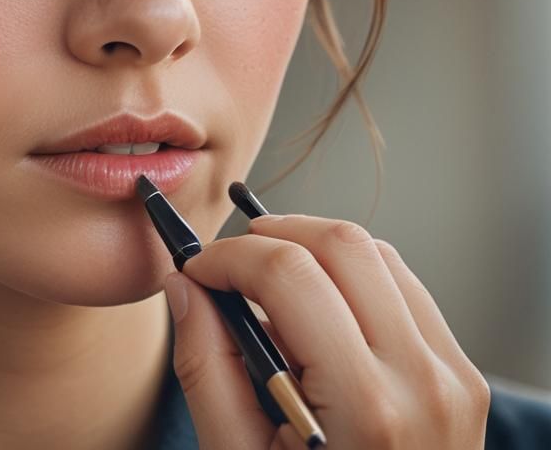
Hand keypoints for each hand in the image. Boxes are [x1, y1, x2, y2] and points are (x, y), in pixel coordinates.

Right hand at [163, 214, 490, 448]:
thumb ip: (205, 367)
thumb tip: (182, 284)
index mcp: (365, 409)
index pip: (291, 276)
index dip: (230, 257)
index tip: (198, 269)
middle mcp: (422, 381)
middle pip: (342, 244)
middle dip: (272, 236)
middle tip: (231, 263)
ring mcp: (452, 376)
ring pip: (377, 254)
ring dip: (314, 249)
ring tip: (272, 286)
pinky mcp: (462, 376)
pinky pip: (404, 287)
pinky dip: (352, 277)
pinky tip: (320, 309)